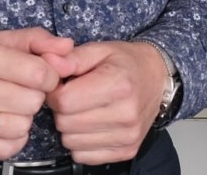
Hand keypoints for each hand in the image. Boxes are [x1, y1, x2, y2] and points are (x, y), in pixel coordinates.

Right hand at [0, 28, 75, 157]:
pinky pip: (6, 149)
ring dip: (22, 119)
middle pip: (33, 103)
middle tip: (18, 92)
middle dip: (33, 97)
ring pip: (22, 127)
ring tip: (8, 108)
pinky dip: (12, 140)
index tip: (38, 76)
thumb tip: (68, 48)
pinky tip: (2, 125)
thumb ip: (37, 40)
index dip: (48, 77)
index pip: (41, 75)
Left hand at [46, 40, 169, 163]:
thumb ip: (71, 57)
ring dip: (71, 128)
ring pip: (71, 142)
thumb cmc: (126, 63)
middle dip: (62, 111)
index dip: (56, 93)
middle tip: (75, 98)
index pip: (65, 101)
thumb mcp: (100, 50)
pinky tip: (93, 126)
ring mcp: (128, 135)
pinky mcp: (127, 151)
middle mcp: (126, 113)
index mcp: (118, 85)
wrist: (158, 78)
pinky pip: (83, 156)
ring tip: (85, 111)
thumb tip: (48, 63)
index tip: (64, 86)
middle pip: (65, 124)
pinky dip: (81, 143)